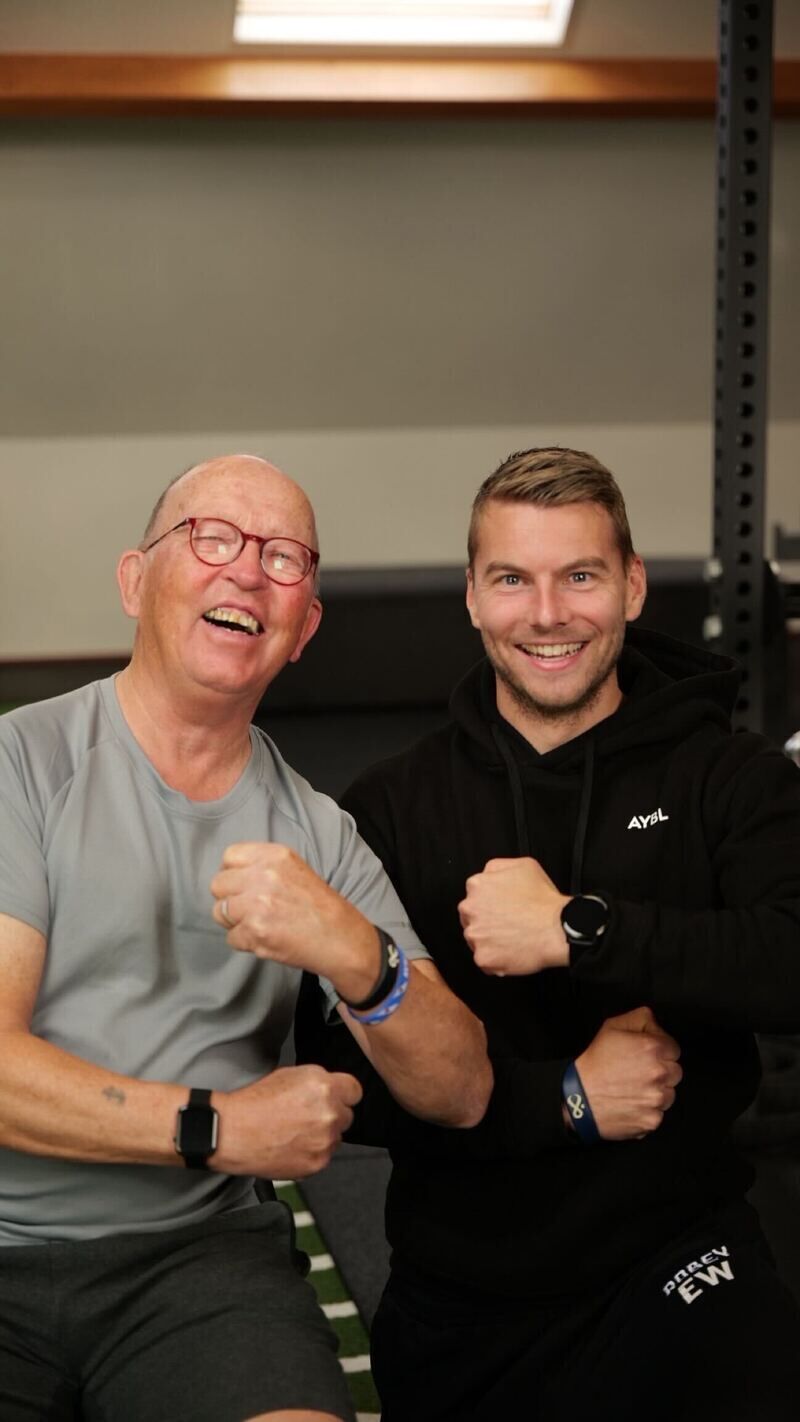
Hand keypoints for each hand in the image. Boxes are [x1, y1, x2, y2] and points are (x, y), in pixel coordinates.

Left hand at [210, 842, 379, 998]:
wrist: (341, 938)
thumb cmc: (319, 906)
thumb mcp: (295, 869)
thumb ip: (262, 866)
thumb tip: (230, 874)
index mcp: (275, 856)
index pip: (230, 856)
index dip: (232, 873)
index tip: (241, 885)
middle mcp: (264, 875)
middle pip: (218, 885)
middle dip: (229, 898)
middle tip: (249, 908)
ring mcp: (257, 905)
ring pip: (219, 912)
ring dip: (234, 922)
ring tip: (258, 924)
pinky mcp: (255, 932)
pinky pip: (231, 938)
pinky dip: (246, 942)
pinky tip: (267, 938)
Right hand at [215, 1065, 362, 1179]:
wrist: (233, 1132)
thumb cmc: (254, 1103)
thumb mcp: (289, 1074)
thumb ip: (317, 1082)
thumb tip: (330, 1088)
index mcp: (324, 1086)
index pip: (355, 1091)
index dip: (343, 1094)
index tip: (336, 1099)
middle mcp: (329, 1112)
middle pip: (347, 1115)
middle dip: (331, 1115)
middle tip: (307, 1116)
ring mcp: (325, 1139)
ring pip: (336, 1137)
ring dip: (322, 1135)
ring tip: (294, 1131)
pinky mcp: (317, 1162)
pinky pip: (325, 1155)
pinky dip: (312, 1152)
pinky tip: (291, 1145)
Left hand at [459, 857, 569, 975]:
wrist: (557, 929)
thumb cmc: (544, 901)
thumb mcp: (524, 865)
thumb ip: (497, 868)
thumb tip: (489, 874)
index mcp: (478, 886)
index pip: (474, 896)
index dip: (489, 903)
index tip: (500, 908)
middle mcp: (470, 909)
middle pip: (470, 917)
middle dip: (486, 922)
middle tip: (508, 924)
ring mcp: (475, 935)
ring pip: (476, 940)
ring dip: (489, 941)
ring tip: (512, 938)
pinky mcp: (482, 957)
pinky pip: (484, 960)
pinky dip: (495, 960)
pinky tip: (511, 951)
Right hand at [572, 1006, 682, 1140]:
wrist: (580, 1097)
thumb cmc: (596, 1062)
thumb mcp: (613, 1026)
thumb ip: (642, 1018)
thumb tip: (656, 1024)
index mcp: (652, 1048)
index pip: (674, 1048)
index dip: (660, 1050)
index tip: (646, 1056)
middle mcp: (659, 1073)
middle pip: (675, 1071)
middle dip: (661, 1070)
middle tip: (639, 1072)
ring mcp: (657, 1099)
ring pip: (670, 1093)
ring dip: (657, 1091)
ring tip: (634, 1088)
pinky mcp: (652, 1120)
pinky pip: (659, 1112)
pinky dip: (648, 1109)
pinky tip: (632, 1102)